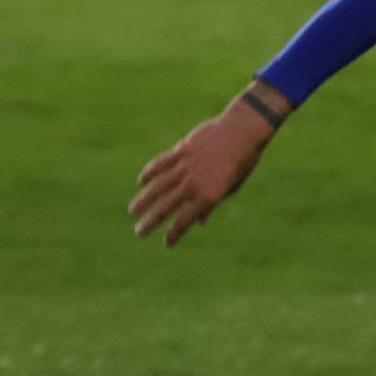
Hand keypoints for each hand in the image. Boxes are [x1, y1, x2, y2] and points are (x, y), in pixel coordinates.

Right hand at [129, 89, 283, 247]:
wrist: (242, 132)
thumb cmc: (243, 161)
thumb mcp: (231, 188)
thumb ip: (212, 205)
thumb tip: (199, 222)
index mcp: (208, 198)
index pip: (184, 222)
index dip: (174, 234)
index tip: (166, 243)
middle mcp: (193, 185)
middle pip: (165, 208)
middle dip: (150, 222)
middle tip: (139, 233)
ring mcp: (185, 167)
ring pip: (157, 187)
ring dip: (143, 200)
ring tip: (132, 210)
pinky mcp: (181, 151)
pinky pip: (160, 164)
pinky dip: (149, 172)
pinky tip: (141, 181)